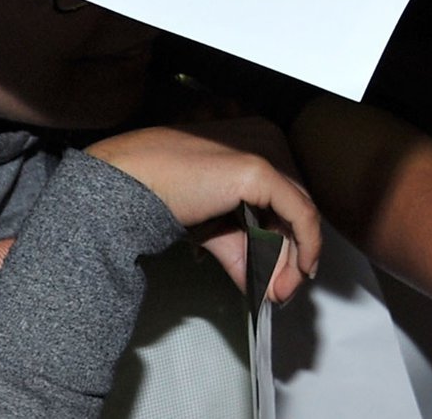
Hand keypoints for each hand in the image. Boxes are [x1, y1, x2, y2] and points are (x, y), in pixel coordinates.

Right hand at [85, 117, 321, 303]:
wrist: (126, 183)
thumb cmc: (160, 194)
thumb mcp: (213, 226)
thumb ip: (243, 250)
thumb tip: (264, 286)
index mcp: (257, 142)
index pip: (287, 197)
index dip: (291, 238)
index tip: (286, 274)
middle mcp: (268, 139)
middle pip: (294, 206)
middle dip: (292, 253)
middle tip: (282, 291)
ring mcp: (267, 151)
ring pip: (299, 213)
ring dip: (294, 258)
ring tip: (279, 290)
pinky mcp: (260, 170)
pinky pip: (300, 213)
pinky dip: (305, 246)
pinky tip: (298, 271)